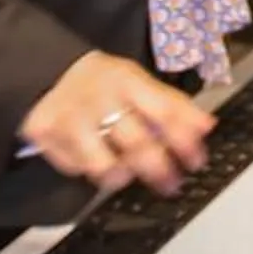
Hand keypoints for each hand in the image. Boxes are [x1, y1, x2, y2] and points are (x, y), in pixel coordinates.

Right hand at [19, 51, 213, 194]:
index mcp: (126, 80)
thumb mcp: (138, 82)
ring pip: (104, 164)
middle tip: (171, 184)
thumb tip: (207, 126)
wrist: (47, 70)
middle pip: (136, 143)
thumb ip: (172, 104)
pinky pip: (76, 167)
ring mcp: (70, 117)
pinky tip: (91, 157)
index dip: (184, 141)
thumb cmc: (103, 82)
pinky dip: (88, 168)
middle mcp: (99, 98)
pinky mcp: (46, 134)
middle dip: (159, 169)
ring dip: (121, 175)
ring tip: (126, 175)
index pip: (163, 112)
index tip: (196, 161)